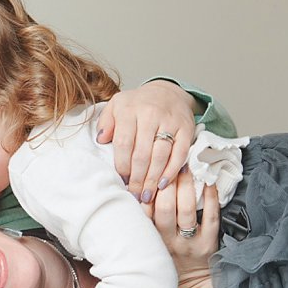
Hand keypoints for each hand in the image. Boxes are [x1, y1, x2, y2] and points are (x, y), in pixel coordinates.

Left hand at [96, 80, 196, 203]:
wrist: (168, 92)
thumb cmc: (138, 104)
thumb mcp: (116, 105)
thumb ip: (106, 122)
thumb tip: (101, 140)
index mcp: (129, 109)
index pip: (124, 143)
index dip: (122, 164)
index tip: (121, 178)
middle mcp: (150, 114)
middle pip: (142, 153)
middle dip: (137, 178)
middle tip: (134, 194)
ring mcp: (170, 121)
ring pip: (160, 156)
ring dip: (153, 179)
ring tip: (146, 195)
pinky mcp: (186, 128)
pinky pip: (180, 153)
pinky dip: (172, 171)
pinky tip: (164, 184)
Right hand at [144, 169, 219, 287]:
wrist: (191, 286)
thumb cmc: (167, 258)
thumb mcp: (149, 242)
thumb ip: (144, 220)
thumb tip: (138, 189)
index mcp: (150, 238)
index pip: (144, 211)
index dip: (146, 189)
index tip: (148, 171)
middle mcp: (168, 241)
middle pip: (165, 208)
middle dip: (167, 183)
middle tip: (170, 164)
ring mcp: (189, 242)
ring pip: (187, 210)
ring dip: (187, 186)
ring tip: (187, 168)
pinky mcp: (208, 243)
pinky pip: (211, 217)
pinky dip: (211, 198)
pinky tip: (209, 183)